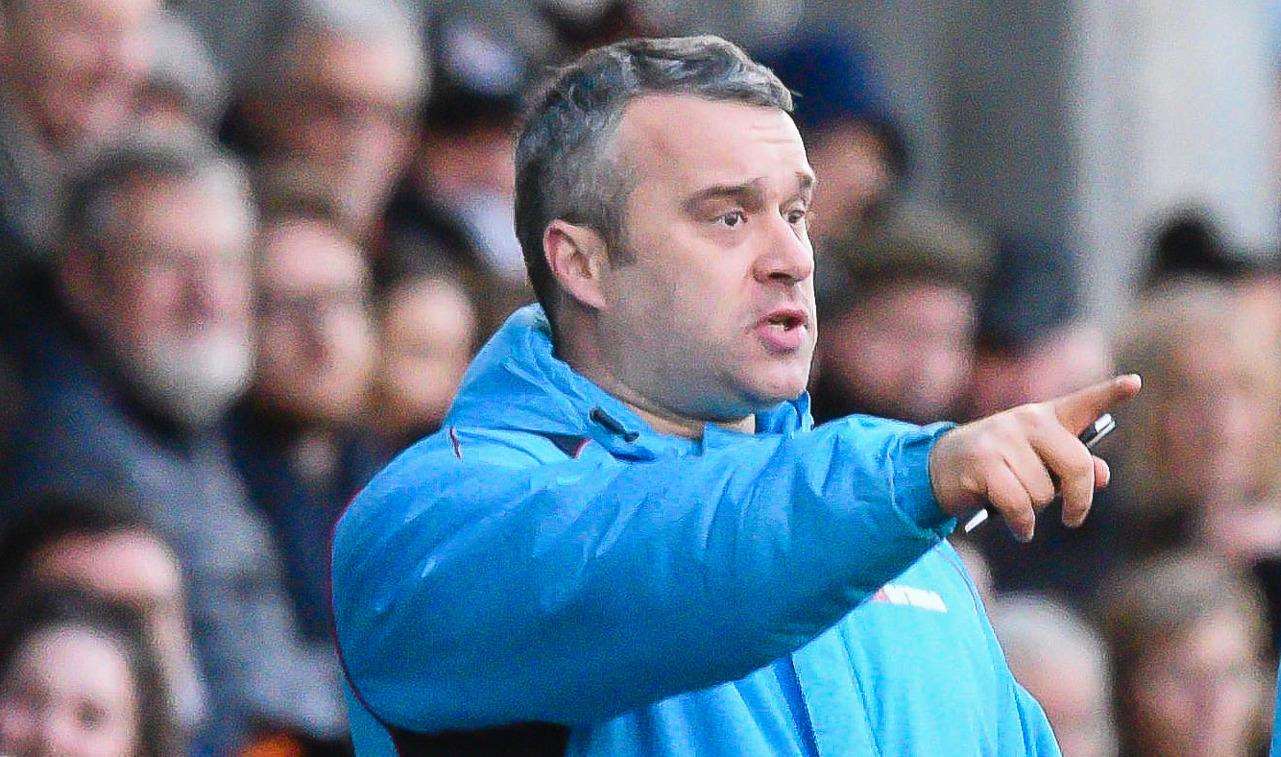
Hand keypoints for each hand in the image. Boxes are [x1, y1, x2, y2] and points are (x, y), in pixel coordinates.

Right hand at [928, 374, 1141, 540]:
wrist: (940, 468)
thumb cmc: (996, 467)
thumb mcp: (1036, 465)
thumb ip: (1071, 468)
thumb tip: (1102, 476)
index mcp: (1044, 417)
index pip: (1083, 402)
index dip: (1111, 393)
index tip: (1134, 383)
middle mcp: (1026, 421)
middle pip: (1077, 465)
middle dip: (1079, 499)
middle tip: (1072, 518)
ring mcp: (1003, 439)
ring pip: (1045, 492)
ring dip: (1035, 510)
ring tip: (1017, 505)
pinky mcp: (983, 463)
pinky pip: (1020, 505)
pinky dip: (1022, 524)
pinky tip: (1019, 527)